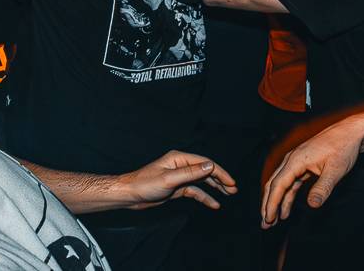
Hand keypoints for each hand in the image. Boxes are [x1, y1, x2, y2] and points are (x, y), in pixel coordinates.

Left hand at [114, 150, 236, 210]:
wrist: (130, 195)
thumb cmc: (145, 184)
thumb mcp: (169, 179)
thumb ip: (191, 173)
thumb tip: (211, 166)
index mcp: (179, 158)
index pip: (205, 163)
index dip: (220, 172)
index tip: (231, 182)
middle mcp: (181, 165)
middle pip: (205, 171)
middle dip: (220, 180)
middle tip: (233, 189)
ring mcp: (179, 177)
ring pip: (202, 181)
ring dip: (215, 188)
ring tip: (228, 194)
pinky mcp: (177, 187)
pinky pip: (195, 191)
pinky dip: (205, 196)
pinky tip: (214, 203)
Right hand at [262, 117, 363, 226]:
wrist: (351, 133)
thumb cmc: (343, 147)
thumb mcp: (335, 170)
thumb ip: (322, 188)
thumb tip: (312, 205)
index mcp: (296, 159)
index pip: (278, 184)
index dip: (272, 202)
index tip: (269, 218)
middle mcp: (292, 160)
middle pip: (274, 184)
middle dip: (268, 204)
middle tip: (265, 224)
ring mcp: (296, 162)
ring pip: (280, 185)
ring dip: (276, 203)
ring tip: (273, 220)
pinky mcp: (303, 166)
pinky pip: (290, 184)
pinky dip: (286, 197)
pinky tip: (286, 210)